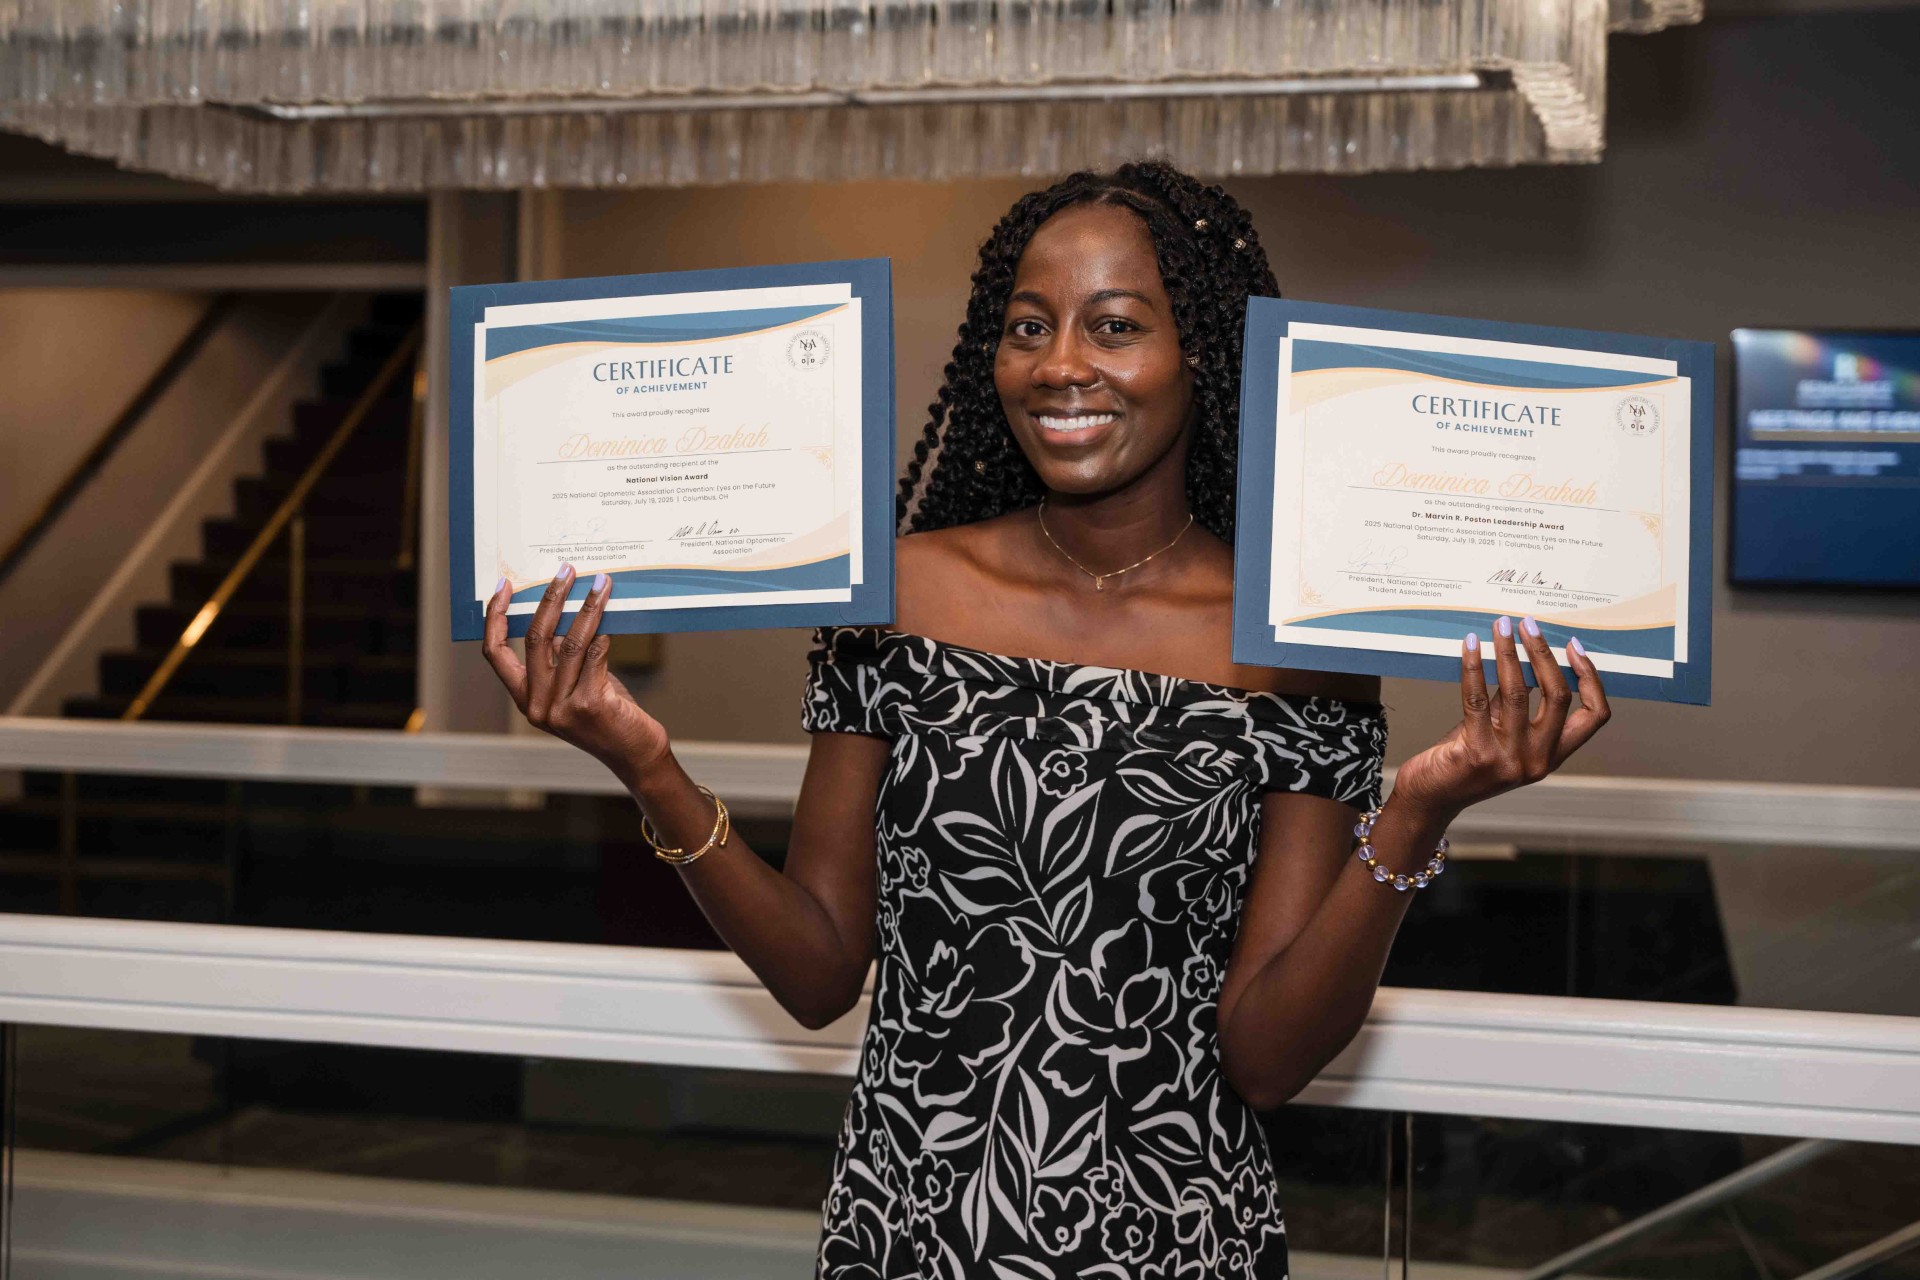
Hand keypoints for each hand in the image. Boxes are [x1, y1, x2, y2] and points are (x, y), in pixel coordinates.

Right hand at [481, 566, 670, 784]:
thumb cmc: (607, 716)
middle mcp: (537, 705)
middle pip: (534, 637)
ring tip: (601, 584)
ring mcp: (562, 707)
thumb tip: (560, 611)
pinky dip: (604, 632)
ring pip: (569, 642)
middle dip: (550, 598)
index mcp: (525, 699)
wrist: (635, 755)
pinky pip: (595, 654)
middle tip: (566, 572)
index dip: (495, 617)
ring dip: (587, 607)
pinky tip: (613, 616)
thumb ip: (561, 658)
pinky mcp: (590, 705)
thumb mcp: (574, 686)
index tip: (503, 587)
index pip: (495, 653)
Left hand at [1389, 615, 1610, 823]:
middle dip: (1543, 653)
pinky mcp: (1477, 754)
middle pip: (1558, 695)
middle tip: (1528, 624)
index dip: (1591, 677)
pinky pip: (1477, 698)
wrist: (1431, 797)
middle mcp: (1538, 760)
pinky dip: (1474, 666)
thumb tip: (1527, 653)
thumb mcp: (1503, 732)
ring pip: (1518, 692)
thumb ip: (1519, 703)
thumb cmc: (1466, 759)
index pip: (1595, 716)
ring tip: (1500, 627)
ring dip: (1508, 651)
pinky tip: (1470, 645)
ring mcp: (1509, 760)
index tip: (1573, 646)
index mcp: (1553, 755)